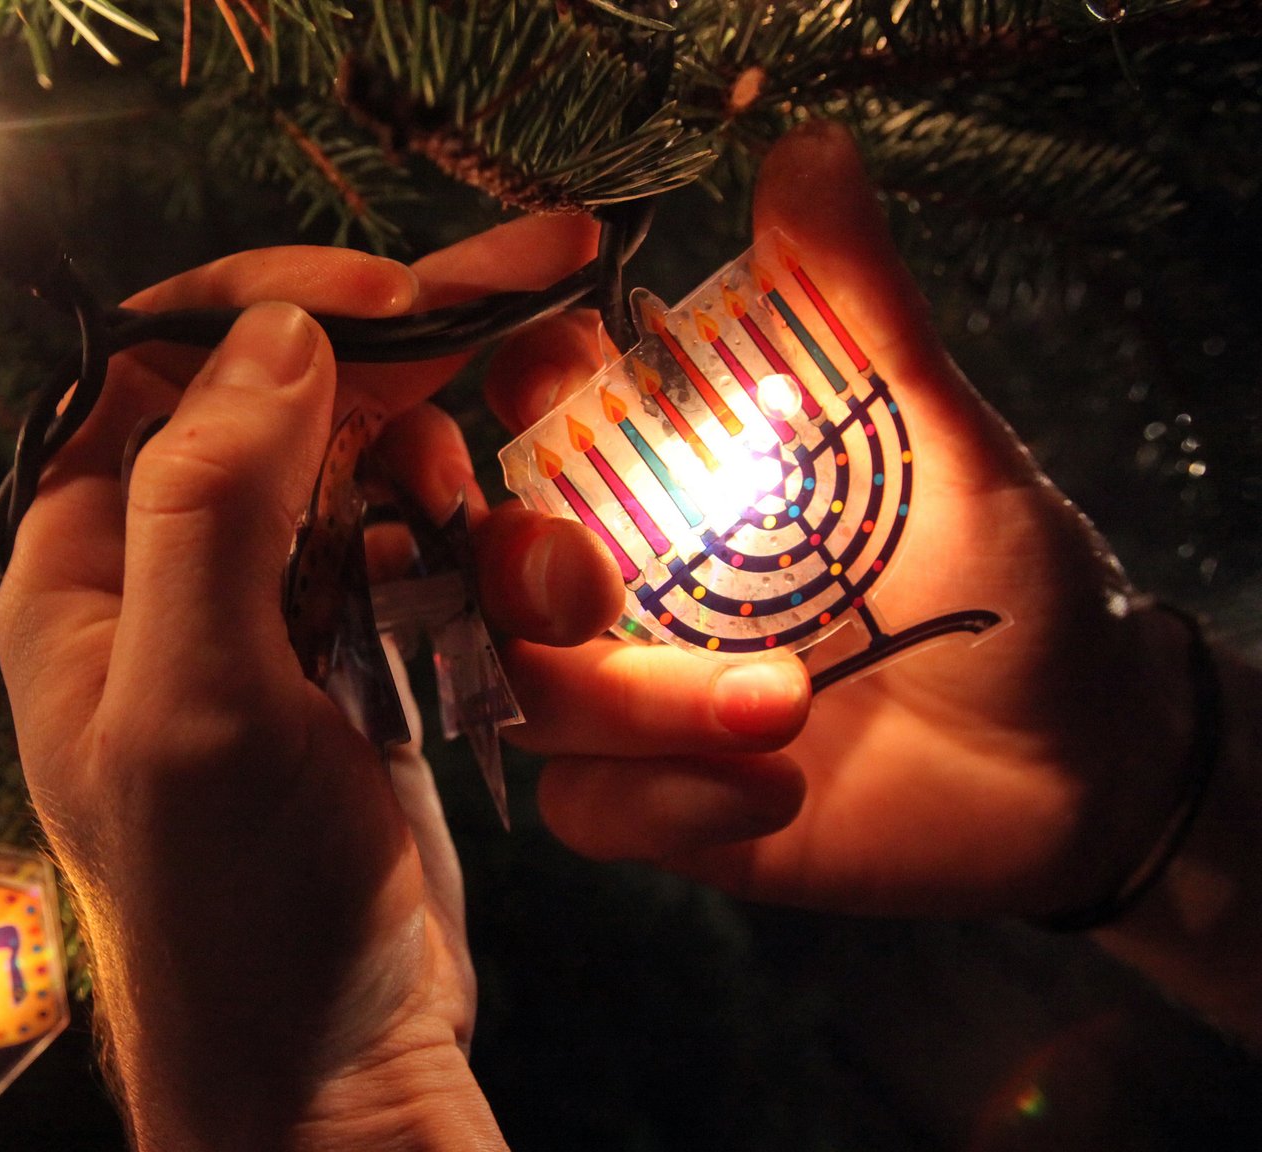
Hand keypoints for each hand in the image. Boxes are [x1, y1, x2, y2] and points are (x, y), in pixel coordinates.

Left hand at [0, 226, 598, 1147]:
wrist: (326, 1074)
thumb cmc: (229, 916)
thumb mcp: (193, 707)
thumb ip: (209, 507)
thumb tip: (274, 338)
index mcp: (82, 573)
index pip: (145, 371)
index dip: (260, 311)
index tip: (386, 293)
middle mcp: (169, 583)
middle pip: (280, 407)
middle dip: (401, 365)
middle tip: (526, 301)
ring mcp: (276, 625)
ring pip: (376, 480)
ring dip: (464, 484)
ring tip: (524, 557)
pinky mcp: (367, 673)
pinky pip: (432, 566)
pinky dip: (491, 562)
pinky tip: (537, 599)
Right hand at [457, 121, 1200, 921]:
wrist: (1069, 762)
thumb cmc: (1005, 580)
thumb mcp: (931, 441)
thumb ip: (855, 312)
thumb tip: (808, 149)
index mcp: (664, 470)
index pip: (529, 408)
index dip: (506, 386)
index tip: (545, 374)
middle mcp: (619, 574)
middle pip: (482, 561)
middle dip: (518, 568)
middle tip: (590, 588)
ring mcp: (623, 690)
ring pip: (524, 692)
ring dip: (636, 704)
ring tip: (788, 703)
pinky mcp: (648, 799)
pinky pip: (582, 806)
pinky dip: (661, 801)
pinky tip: (769, 793)